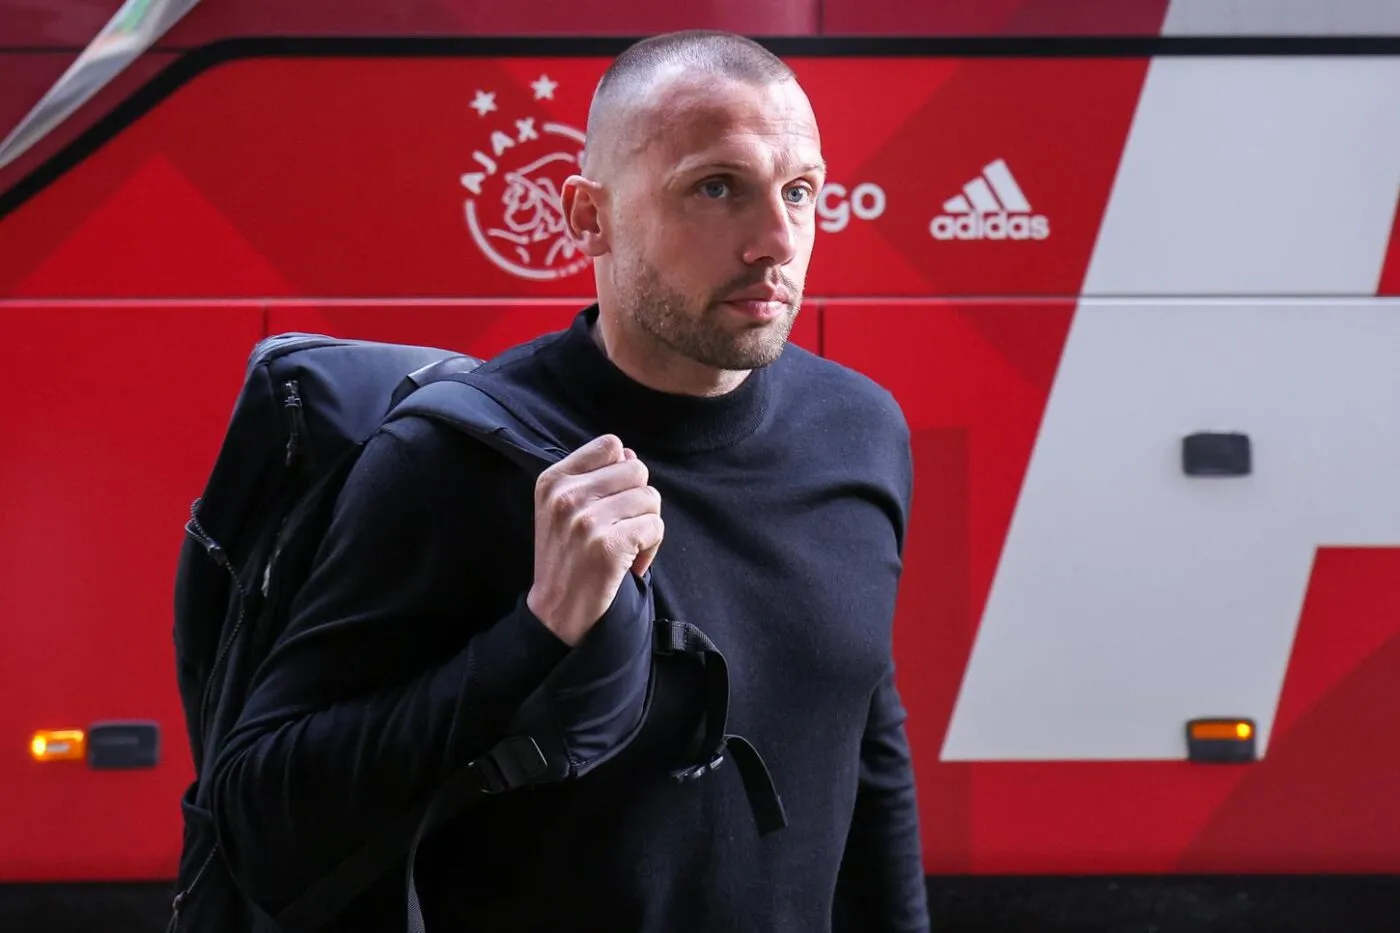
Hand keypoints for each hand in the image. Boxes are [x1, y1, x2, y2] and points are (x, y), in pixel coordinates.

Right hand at [526, 434, 663, 645]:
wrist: (556, 613)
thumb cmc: (567, 559)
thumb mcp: (565, 511)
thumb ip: (597, 478)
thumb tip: (628, 453)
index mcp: (553, 480)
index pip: (610, 445)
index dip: (622, 470)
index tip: (612, 500)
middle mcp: (566, 496)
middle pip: (637, 470)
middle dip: (639, 500)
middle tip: (623, 527)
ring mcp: (586, 520)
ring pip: (651, 498)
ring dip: (647, 525)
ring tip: (626, 547)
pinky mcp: (608, 545)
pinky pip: (655, 526)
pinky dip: (651, 548)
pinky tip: (630, 563)